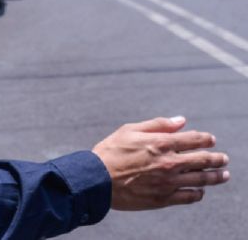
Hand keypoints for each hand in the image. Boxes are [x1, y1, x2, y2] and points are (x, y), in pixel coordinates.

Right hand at [92, 117, 228, 210]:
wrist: (96, 180)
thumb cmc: (110, 152)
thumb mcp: (129, 130)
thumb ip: (157, 124)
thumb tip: (181, 120)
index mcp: (161, 143)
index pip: (194, 139)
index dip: (206, 139)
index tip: (211, 140)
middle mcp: (169, 163)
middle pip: (203, 160)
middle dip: (217, 158)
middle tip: (223, 159)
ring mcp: (168, 182)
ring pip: (201, 180)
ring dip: (215, 177)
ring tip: (223, 175)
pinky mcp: (163, 198)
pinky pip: (189, 197)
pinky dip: (198, 193)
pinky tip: (200, 190)